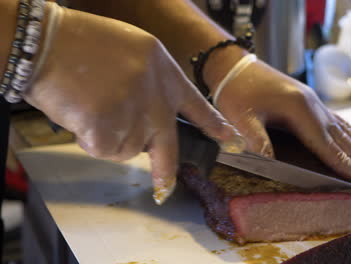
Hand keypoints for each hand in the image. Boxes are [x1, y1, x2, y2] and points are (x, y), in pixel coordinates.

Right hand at [24, 4, 241, 203]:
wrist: (49, 43)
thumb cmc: (84, 43)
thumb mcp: (134, 52)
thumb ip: (150, 85)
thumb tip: (147, 119)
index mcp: (165, 74)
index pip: (197, 106)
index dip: (215, 126)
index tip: (233, 142)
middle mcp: (156, 98)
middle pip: (167, 147)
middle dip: (164, 171)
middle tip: (164, 188)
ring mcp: (135, 116)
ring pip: (127, 149)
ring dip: (109, 138)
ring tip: (92, 107)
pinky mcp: (109, 131)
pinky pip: (103, 150)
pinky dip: (89, 139)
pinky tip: (81, 114)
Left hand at [214, 60, 350, 185]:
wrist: (236, 67)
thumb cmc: (237, 93)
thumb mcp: (241, 118)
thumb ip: (256, 140)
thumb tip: (268, 162)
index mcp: (299, 110)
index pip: (328, 145)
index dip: (348, 165)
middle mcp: (314, 106)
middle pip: (345, 139)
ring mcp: (315, 103)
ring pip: (347, 130)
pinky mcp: (311, 102)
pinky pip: (339, 123)